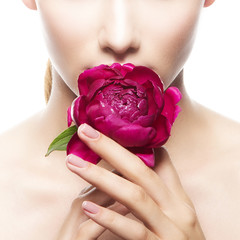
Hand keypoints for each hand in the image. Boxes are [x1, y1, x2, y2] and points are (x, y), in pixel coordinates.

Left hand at [66, 123, 205, 239]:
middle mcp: (175, 210)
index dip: (133, 144)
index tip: (106, 128)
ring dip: (102, 177)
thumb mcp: (179, 212)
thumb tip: (156, 153)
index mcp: (177, 198)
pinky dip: (110, 217)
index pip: (157, 162)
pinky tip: (89, 207)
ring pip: (134, 196)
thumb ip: (165, 184)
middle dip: (111, 149)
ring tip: (75, 164)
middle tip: (85, 132)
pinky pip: (133, 231)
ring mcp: (169, 230)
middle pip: (140, 171)